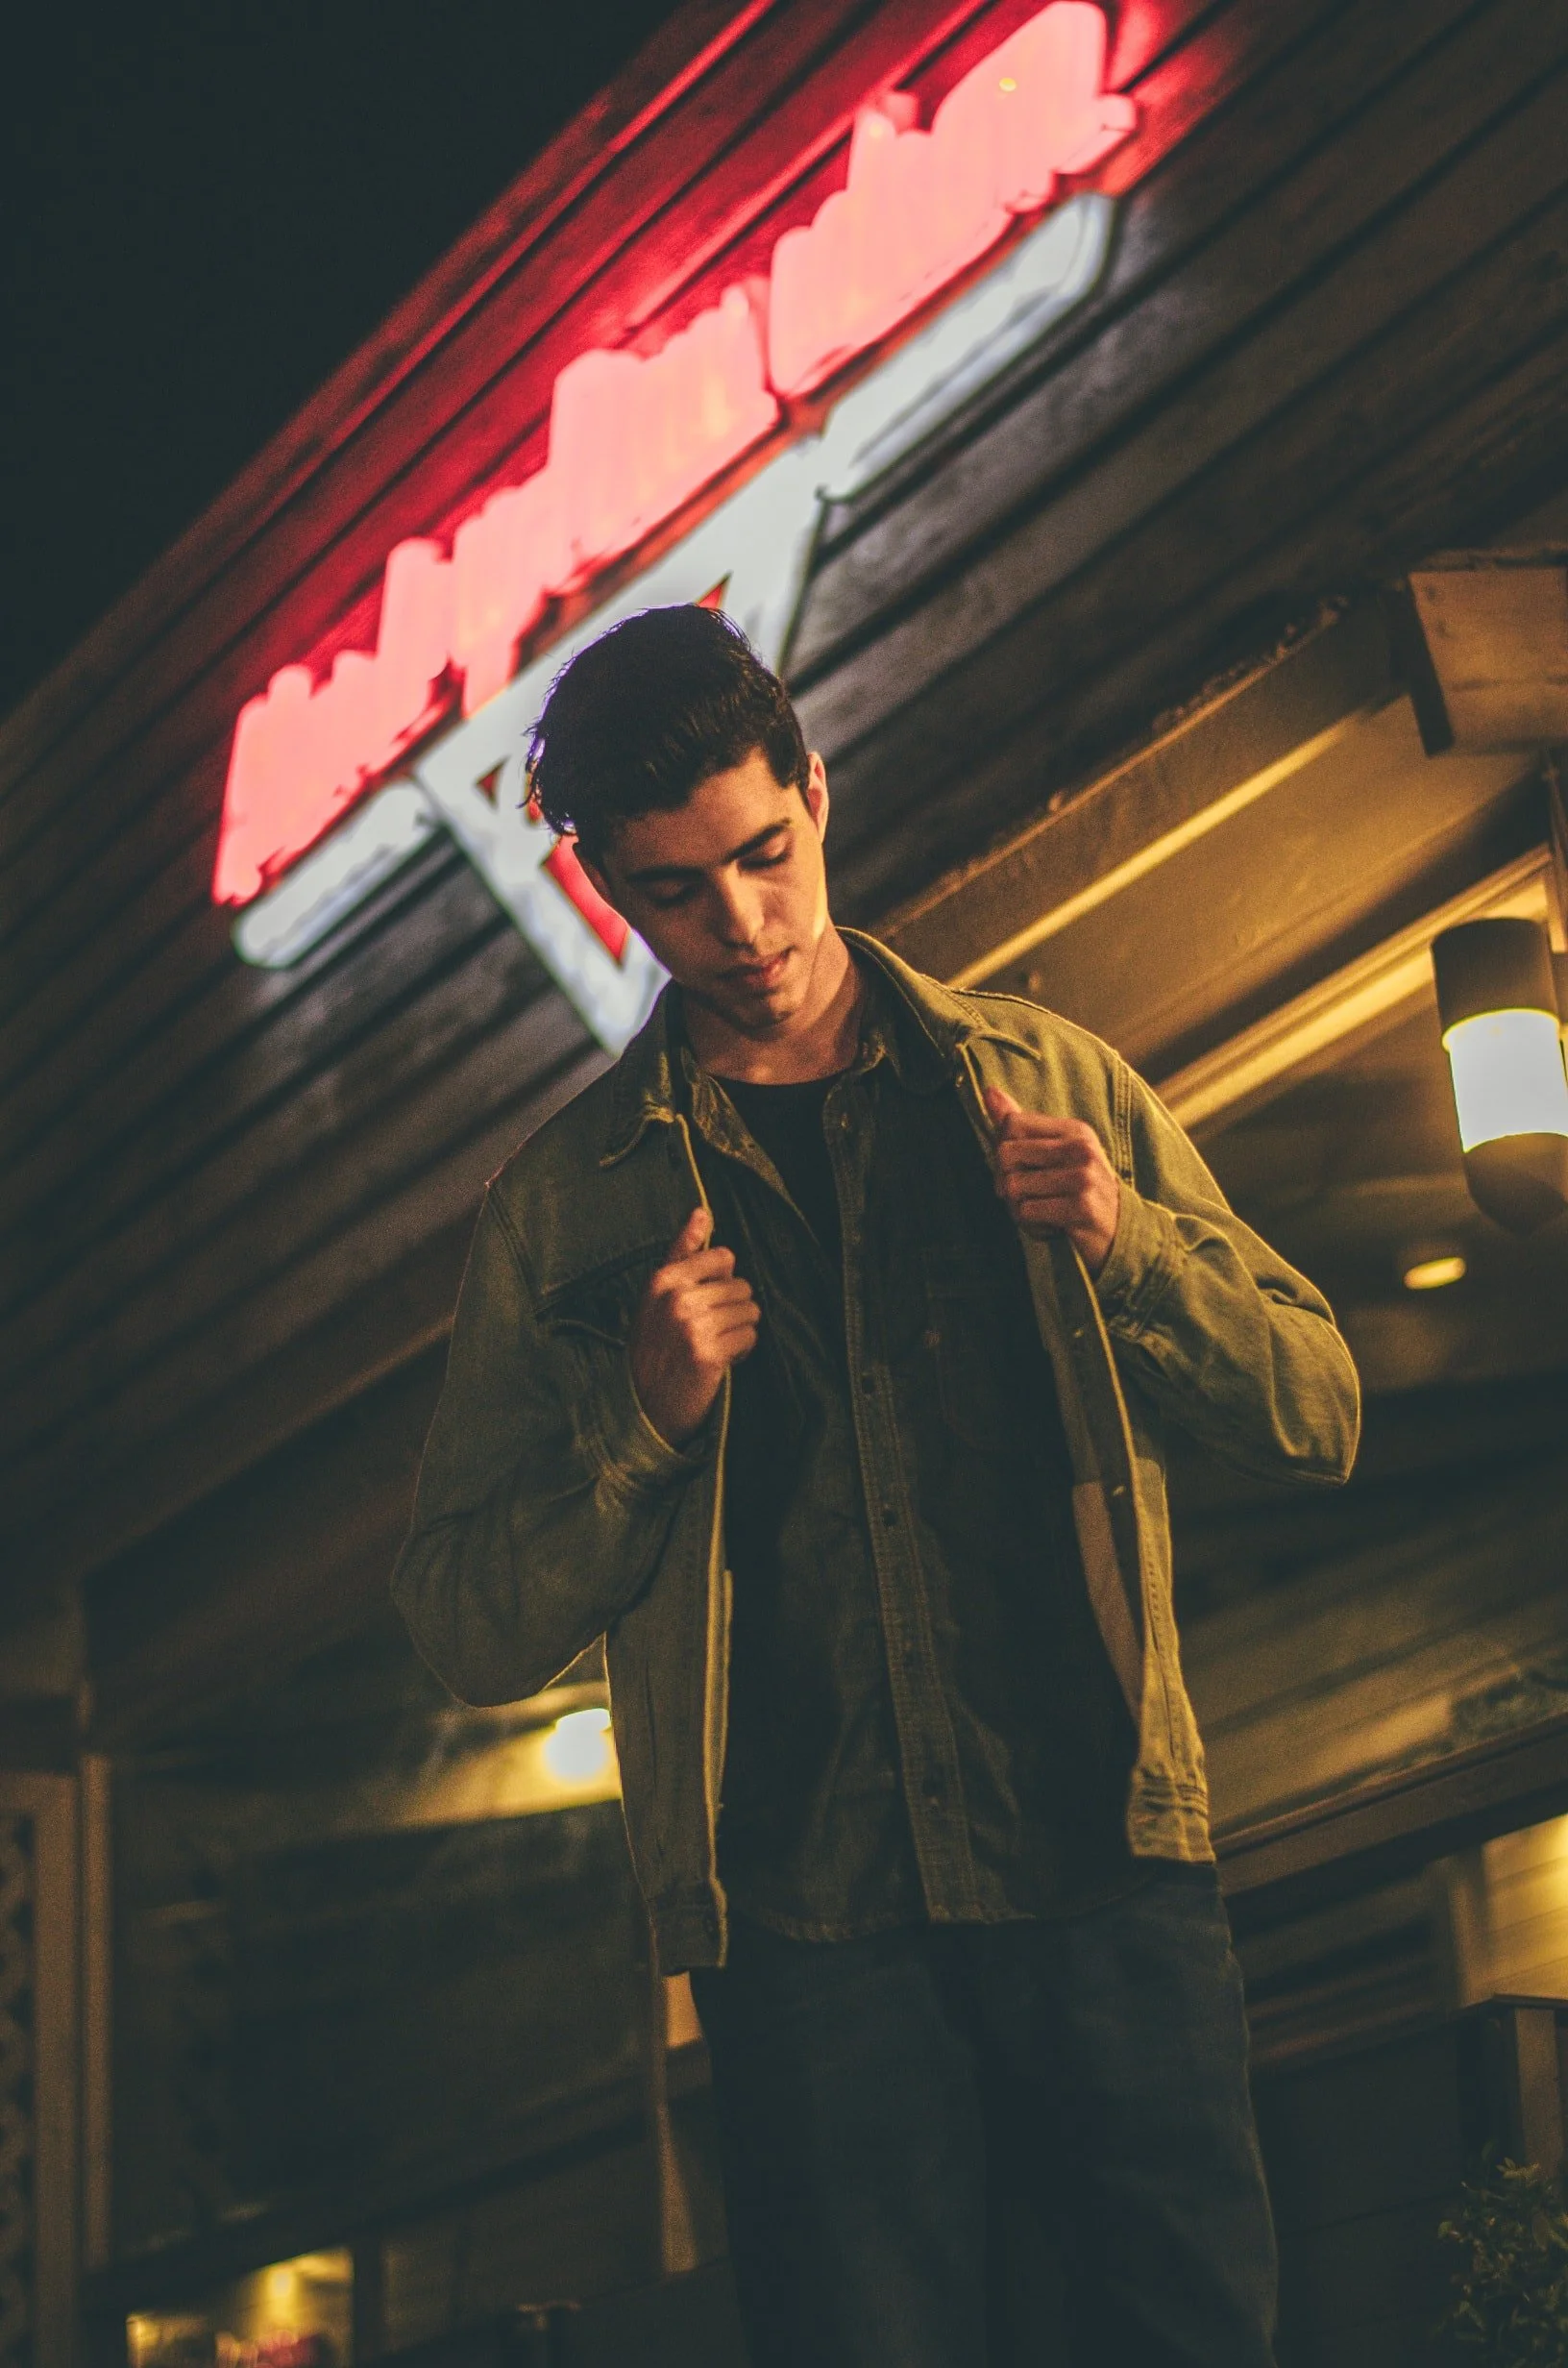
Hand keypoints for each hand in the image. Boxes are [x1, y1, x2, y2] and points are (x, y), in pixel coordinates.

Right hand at [629, 1208, 759, 1446]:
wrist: (643, 1404)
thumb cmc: (654, 1345)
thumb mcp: (657, 1294)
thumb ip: (682, 1252)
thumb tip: (702, 1212)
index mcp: (663, 1279)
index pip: (723, 1257)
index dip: (722, 1282)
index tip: (706, 1301)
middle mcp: (676, 1299)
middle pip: (741, 1286)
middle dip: (734, 1310)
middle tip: (710, 1331)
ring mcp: (692, 1327)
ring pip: (750, 1311)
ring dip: (739, 1331)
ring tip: (716, 1344)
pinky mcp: (708, 1355)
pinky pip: (750, 1338)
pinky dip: (742, 1351)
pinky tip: (721, 1361)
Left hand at [985, 1087, 1119, 1276]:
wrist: (1121, 1232)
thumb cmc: (1080, 1190)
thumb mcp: (1059, 1152)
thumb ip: (1022, 1124)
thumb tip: (989, 1091)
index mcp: (1075, 1130)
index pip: (1012, 1124)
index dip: (1001, 1149)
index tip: (1018, 1169)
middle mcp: (1080, 1149)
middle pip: (1005, 1154)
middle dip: (1004, 1181)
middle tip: (1023, 1196)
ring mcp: (1082, 1177)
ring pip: (1012, 1186)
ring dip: (1016, 1207)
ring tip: (1039, 1211)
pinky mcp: (1080, 1208)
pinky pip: (1026, 1212)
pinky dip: (1030, 1225)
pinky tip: (1050, 1226)